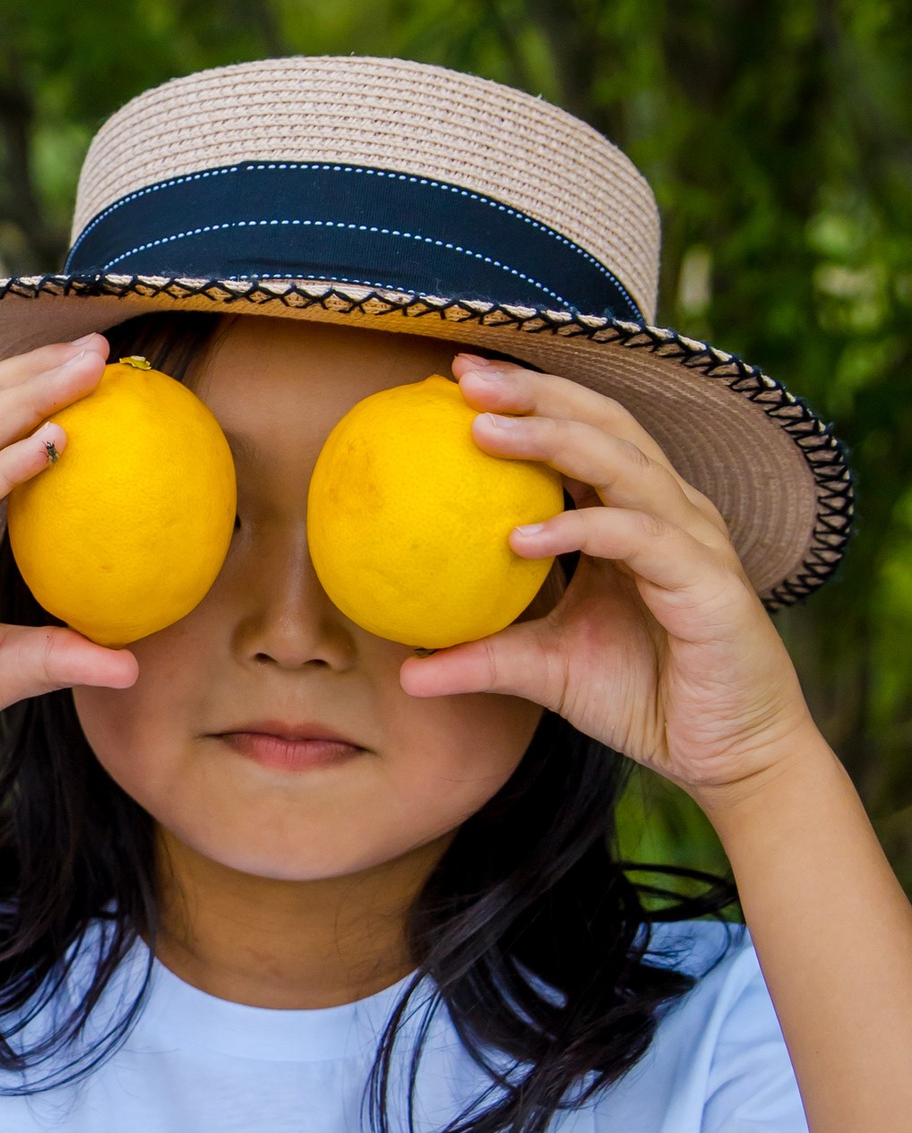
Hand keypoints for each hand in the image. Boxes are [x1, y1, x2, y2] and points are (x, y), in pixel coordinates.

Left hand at [399, 354, 819, 807]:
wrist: (727, 754)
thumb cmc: (645, 698)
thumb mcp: (545, 671)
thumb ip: (482, 658)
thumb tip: (406, 669)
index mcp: (634, 514)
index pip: (581, 434)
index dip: (527, 399)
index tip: (455, 379)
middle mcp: (668, 511)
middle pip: (604, 424)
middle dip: (536, 392)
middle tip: (466, 378)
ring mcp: (693, 540)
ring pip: (623, 463)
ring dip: (551, 439)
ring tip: (481, 430)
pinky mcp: (708, 583)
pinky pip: (640, 538)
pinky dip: (583, 528)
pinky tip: (521, 537)